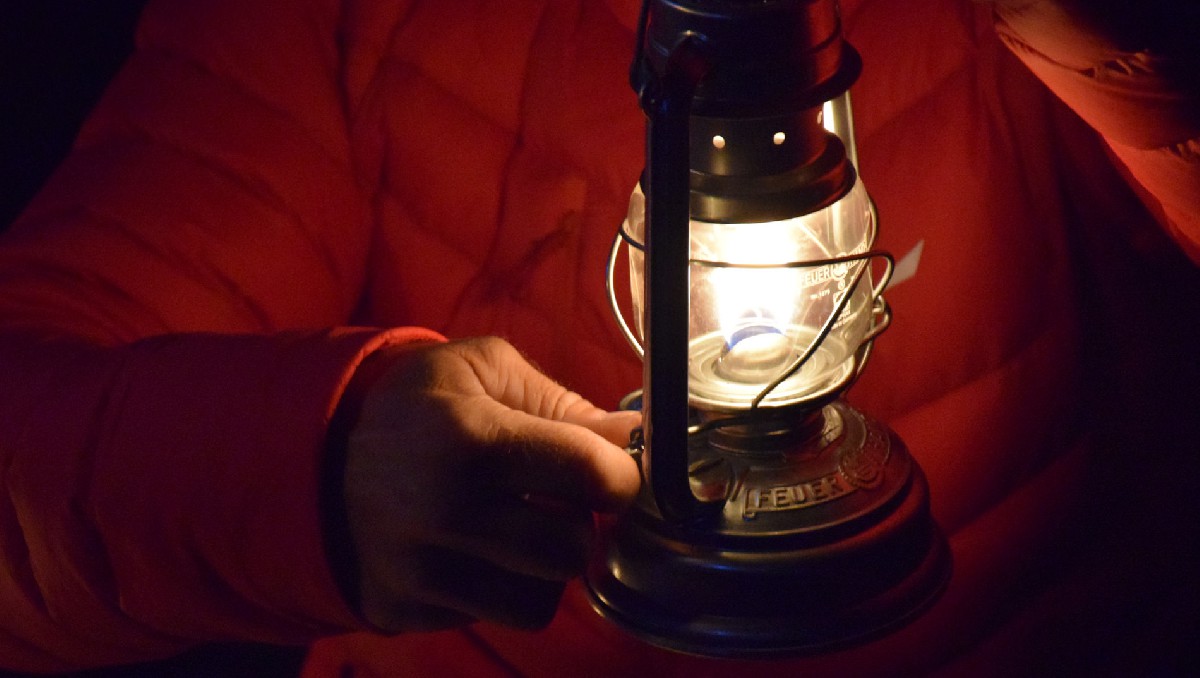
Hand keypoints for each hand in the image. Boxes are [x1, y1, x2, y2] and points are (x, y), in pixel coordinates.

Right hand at [340, 337, 640, 631]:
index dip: (620, 474)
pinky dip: (500, 588)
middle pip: (572, 549)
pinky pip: (493, 617)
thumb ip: (566, 405)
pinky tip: (476, 549)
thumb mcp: (486, 370)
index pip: (590, 475)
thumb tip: (635, 440)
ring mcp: (420, 570)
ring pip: (540, 599)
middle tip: (555, 499)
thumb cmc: (421, 405)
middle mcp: (444, 513)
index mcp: (471, 440)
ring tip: (515, 527)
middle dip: (577, 523)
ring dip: (542, 567)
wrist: (318, 456)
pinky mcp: (404, 608)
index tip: (614, 470)